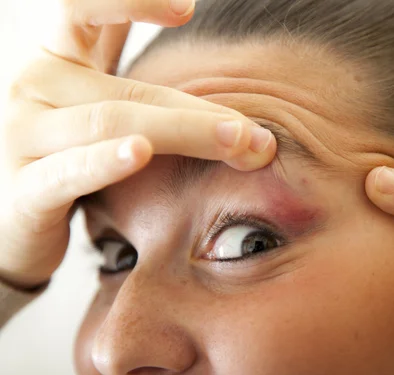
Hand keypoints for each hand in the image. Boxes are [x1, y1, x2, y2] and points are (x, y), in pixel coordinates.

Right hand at [0, 0, 276, 288]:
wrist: (21, 219)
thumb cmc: (72, 152)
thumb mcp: (99, 99)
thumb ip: (138, 70)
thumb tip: (194, 25)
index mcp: (58, 59)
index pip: (84, 10)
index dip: (131, 2)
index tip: (188, 9)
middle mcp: (35, 87)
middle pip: (129, 89)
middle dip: (199, 111)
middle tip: (255, 132)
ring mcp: (24, 136)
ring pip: (111, 123)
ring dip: (182, 133)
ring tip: (236, 142)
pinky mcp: (25, 190)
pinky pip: (69, 171)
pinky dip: (106, 161)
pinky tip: (140, 152)